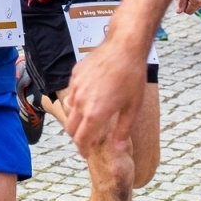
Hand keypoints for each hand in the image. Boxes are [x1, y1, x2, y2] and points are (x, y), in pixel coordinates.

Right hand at [64, 34, 148, 158]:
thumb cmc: (131, 76)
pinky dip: (77, 100)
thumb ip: (122, 130)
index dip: (83, 149)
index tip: (87, 153)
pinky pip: (72, 93)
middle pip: (70, 128)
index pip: (81, 140)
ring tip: (89, 117)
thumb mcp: (132, 107)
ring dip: (76, 118)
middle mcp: (81, 102)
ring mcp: (76, 87)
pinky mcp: (75, 75)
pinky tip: (91, 96)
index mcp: (95, 113)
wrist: (124, 47)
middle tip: (87, 138)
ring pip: (69, 110)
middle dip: (77, 136)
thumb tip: (116, 148)